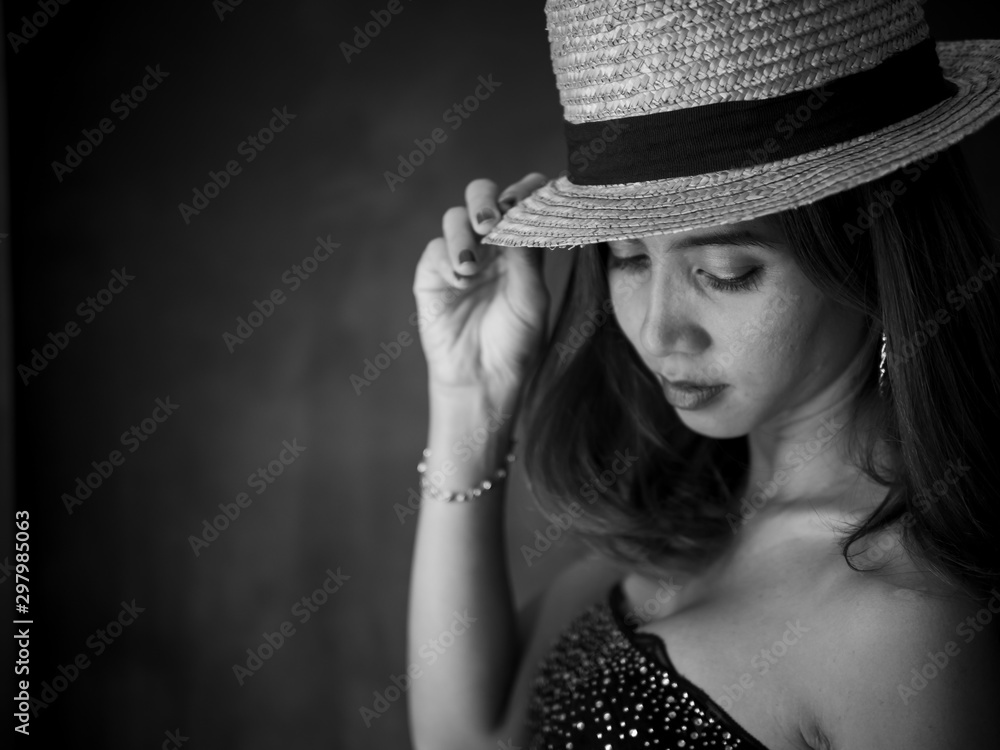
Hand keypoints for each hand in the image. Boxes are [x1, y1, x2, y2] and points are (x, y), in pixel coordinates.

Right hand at [412, 173, 550, 407]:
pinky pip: (435, 250)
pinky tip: (460, 282)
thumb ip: (527, 256)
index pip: (521, 201)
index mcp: (521, 243)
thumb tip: (522, 213)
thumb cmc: (516, 340)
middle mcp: (490, 243)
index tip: (526, 197)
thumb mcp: (531, 298)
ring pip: (454, 217)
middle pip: (482, 196)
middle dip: (484, 200)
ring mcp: (460, 255)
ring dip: (463, 235)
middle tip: (489, 222)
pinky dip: (447, 260)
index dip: (524, 190)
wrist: (485, 377)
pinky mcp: (432, 273)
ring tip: (471, 267)